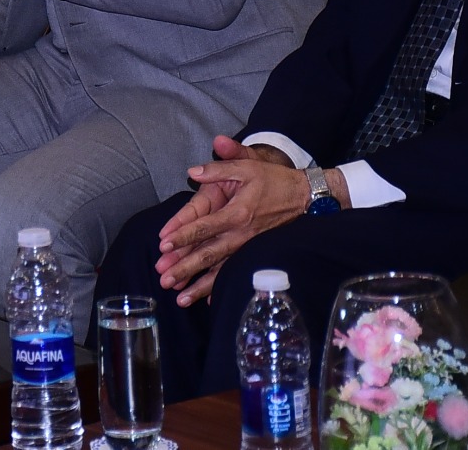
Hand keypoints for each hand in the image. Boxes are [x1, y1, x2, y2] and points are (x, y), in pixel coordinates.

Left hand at [155, 136, 310, 305]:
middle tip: (164, 278)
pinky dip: (221, 287)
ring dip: (199, 285)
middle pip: (208, 254)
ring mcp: (248, 247)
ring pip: (220, 269)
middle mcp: (241, 234)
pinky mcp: (253, 253)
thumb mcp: (246, 166)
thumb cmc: (273, 180)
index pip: (204, 227)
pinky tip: (207, 300)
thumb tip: (193, 171)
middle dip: (185, 267)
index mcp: (237, 212)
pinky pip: (234, 272)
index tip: (164, 245)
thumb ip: (218, 169)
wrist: (303, 196)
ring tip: (180, 299)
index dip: (183, 235)